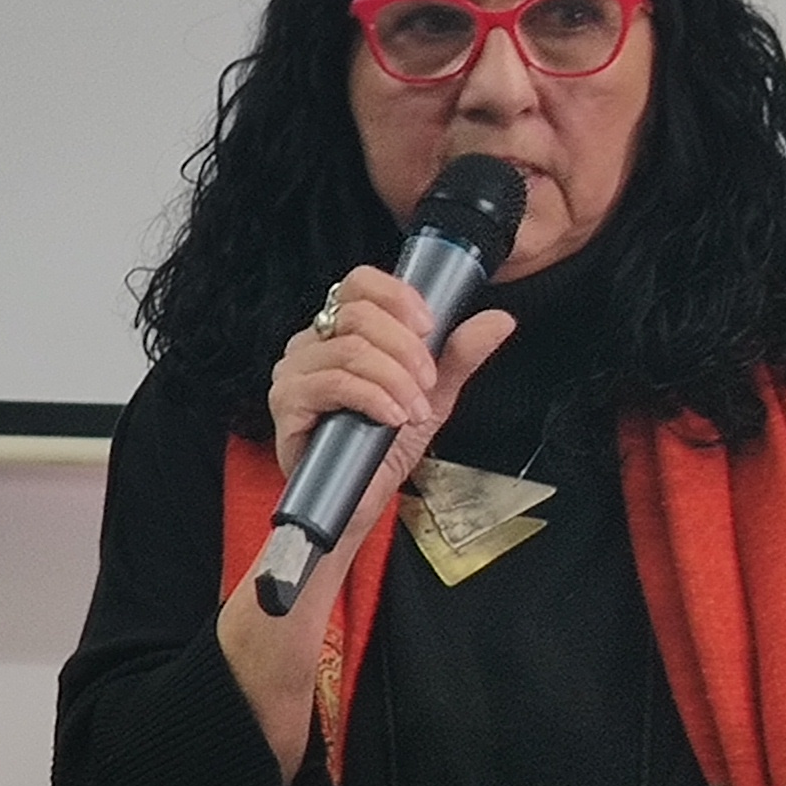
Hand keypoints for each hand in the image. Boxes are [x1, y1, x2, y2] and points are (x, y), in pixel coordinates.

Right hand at [267, 267, 520, 575]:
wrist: (357, 502)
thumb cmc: (381, 447)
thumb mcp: (431, 395)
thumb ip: (458, 356)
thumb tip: (499, 321)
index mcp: (340, 331)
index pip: (359, 283)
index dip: (398, 296)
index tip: (430, 327)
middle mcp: (310, 344)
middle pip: (358, 314)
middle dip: (406, 348)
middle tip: (428, 383)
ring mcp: (293, 372)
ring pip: (351, 349)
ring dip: (395, 380)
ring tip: (413, 411)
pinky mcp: (286, 403)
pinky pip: (334, 383)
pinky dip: (373, 397)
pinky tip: (392, 417)